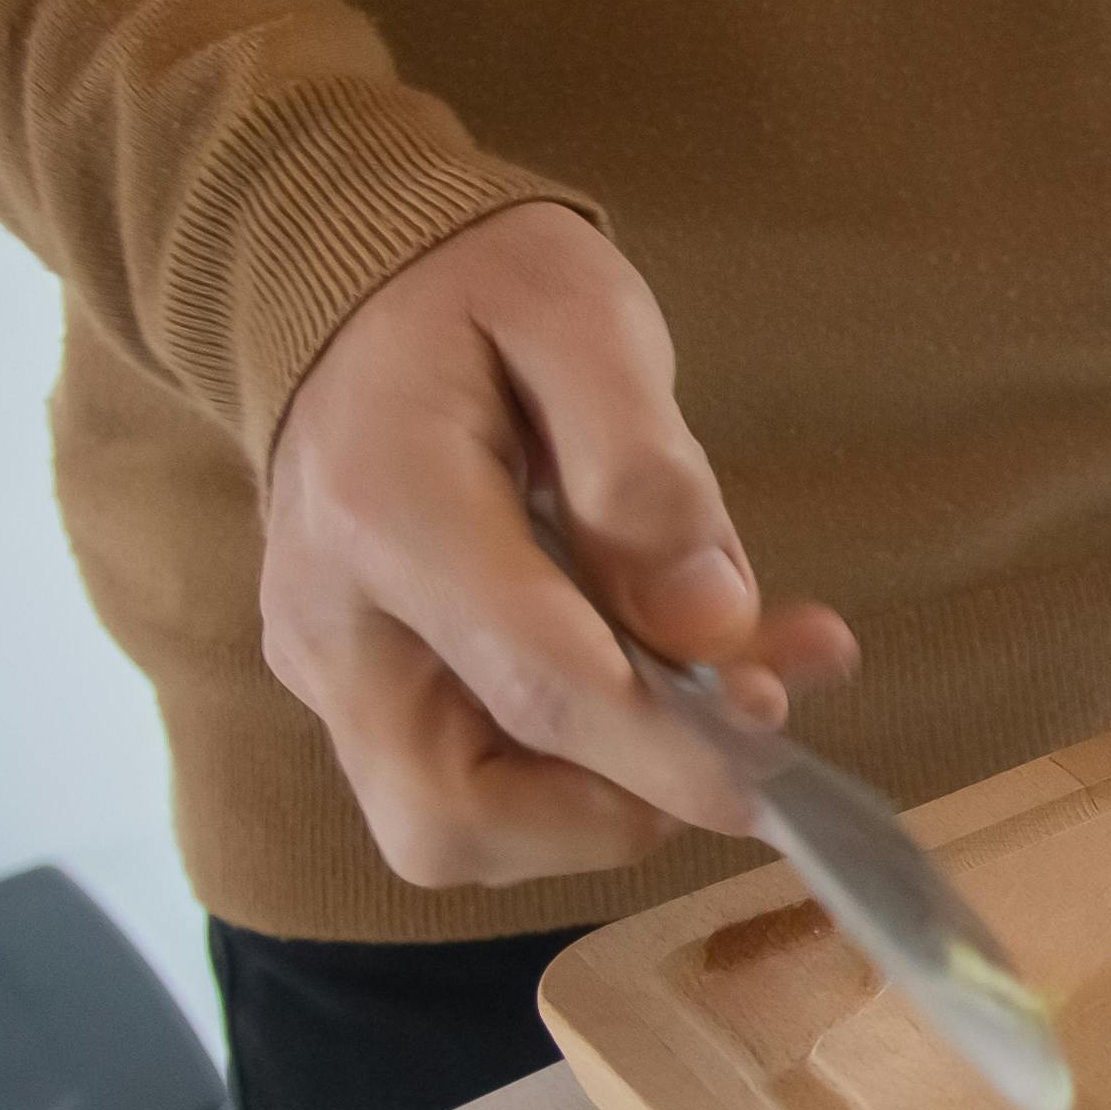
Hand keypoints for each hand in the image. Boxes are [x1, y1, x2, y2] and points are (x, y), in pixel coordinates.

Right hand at [254, 204, 856, 890]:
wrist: (345, 281)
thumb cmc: (476, 289)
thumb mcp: (583, 317)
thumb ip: (646, 468)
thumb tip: (709, 625)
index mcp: (384, 511)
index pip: (537, 685)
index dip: (672, 750)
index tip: (779, 758)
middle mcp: (332, 619)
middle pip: (454, 814)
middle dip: (615, 811)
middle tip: (742, 742)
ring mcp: (330, 667)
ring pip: (450, 828)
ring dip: (603, 803)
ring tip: (725, 708)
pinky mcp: (353, 689)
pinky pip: (460, 784)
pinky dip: (572, 776)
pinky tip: (665, 700)